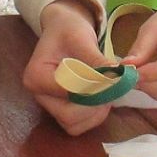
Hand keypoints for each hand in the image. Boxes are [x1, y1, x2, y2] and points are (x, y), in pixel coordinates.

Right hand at [24, 0, 114, 135]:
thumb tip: (120, 77)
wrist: (63, 31)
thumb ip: (98, 61)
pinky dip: (94, 115)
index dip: (93, 88)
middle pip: (69, 115)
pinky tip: (101, 96)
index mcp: (36, 76)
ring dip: (96, 111)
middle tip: (111, 86)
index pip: (68, 92)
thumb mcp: (82, 38)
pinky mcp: (60, 111)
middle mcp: (39, 96)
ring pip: (74, 124)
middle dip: (95, 103)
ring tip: (106, 89)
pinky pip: (79, 125)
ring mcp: (49, 106)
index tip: (112, 77)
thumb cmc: (68, 30)